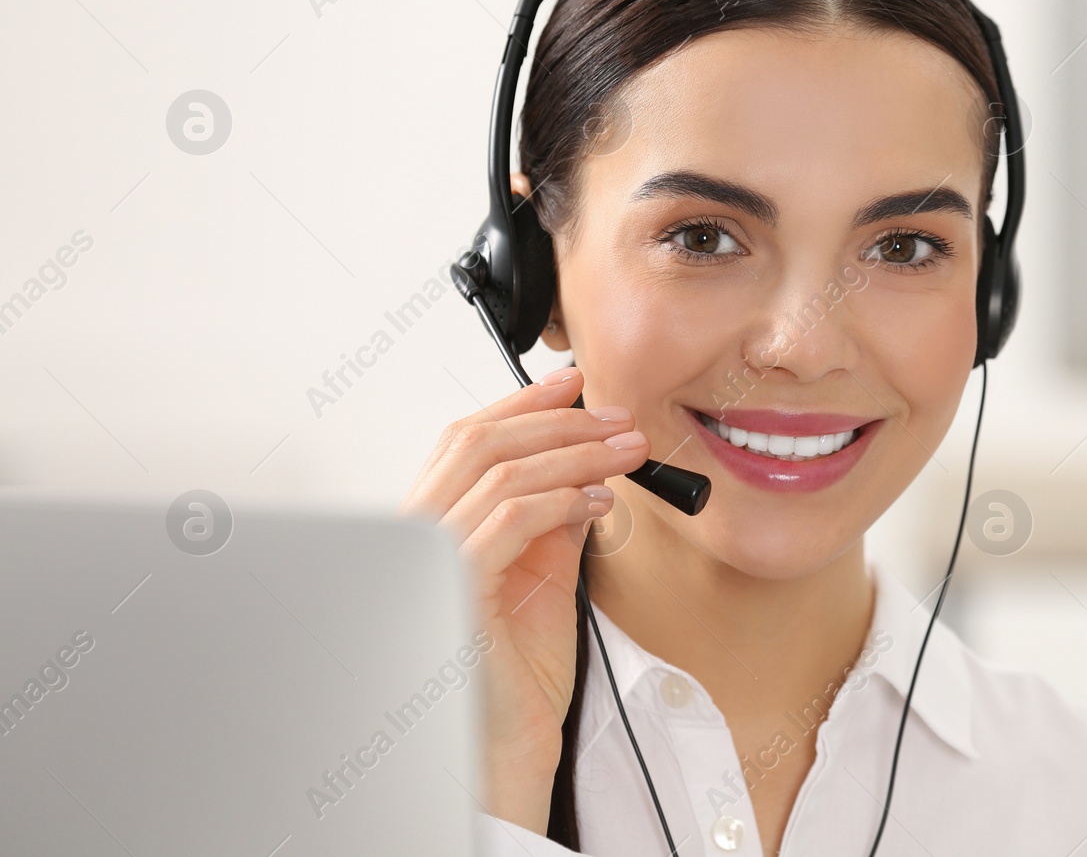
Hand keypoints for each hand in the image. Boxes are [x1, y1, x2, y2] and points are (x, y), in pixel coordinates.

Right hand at [397, 367, 648, 832]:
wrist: (507, 747)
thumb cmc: (515, 676)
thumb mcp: (544, 578)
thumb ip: (553, 522)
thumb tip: (586, 473)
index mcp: (432, 527)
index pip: (466, 442)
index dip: (520, 404)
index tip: (573, 383)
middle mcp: (417, 537)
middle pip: (478, 442)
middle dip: (555, 419)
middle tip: (615, 417)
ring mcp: (428, 561)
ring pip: (499, 473)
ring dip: (573, 454)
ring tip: (625, 454)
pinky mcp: (454, 587)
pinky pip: (509, 520)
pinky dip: (561, 499)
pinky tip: (600, 501)